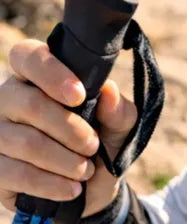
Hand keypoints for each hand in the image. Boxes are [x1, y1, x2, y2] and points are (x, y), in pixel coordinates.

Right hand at [0, 39, 137, 216]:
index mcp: (38, 74)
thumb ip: (118, 108)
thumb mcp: (119, 123)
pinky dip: (49, 183)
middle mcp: (10, 97)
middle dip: (68, 128)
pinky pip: (15, 174)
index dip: (51, 73)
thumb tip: (108, 92)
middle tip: (93, 144)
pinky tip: (71, 188)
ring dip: (62, 159)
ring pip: (25, 142)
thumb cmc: (101, 138)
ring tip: (86, 170)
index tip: (80, 95)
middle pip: (30, 104)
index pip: (28, 55)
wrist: (90, 185)